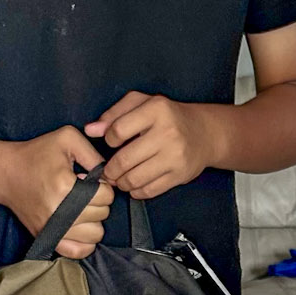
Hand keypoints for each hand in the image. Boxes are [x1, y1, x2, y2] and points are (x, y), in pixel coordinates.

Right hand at [3, 127, 112, 256]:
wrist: (6, 173)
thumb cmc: (37, 154)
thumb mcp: (67, 138)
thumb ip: (94, 154)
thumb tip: (110, 176)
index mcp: (65, 186)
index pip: (106, 195)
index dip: (103, 185)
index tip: (89, 180)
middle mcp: (59, 212)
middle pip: (102, 214)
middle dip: (98, 201)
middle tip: (82, 192)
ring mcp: (52, 229)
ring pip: (95, 235)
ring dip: (93, 220)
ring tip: (81, 208)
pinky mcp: (47, 238)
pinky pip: (78, 252)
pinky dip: (85, 242)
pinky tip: (80, 226)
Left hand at [87, 93, 211, 199]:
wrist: (204, 133)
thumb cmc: (167, 116)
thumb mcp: (142, 103)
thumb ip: (114, 114)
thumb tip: (90, 130)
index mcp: (156, 109)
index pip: (118, 131)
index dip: (108, 140)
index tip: (112, 143)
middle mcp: (168, 132)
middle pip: (124, 160)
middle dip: (110, 170)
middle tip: (108, 171)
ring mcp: (175, 156)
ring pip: (135, 178)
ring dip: (122, 183)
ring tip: (120, 179)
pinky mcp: (180, 174)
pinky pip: (150, 190)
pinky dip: (137, 191)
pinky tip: (135, 185)